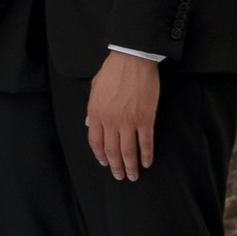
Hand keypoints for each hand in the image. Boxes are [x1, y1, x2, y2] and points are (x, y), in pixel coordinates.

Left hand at [86, 49, 159, 181]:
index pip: (95, 141)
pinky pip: (146, 143)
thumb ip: (92, 109)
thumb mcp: (95, 88)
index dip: (99, 155)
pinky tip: (147, 162)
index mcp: (96, 113)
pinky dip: (146, 155)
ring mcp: (128, 121)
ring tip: (133, 176)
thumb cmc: (113, 71)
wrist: (131, 59)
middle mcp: (110, 120)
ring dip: (130, 166)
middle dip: (115, 167)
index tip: (104, 163)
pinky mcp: (145, 119)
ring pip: (128, 151)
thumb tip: (90, 124)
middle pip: (111, 151)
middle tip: (120, 176)